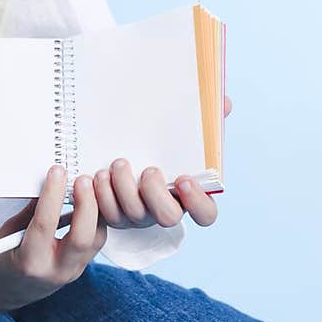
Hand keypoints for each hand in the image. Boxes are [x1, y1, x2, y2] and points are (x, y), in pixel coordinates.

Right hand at [0, 164, 106, 313]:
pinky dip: (97, 220)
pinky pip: (96, 242)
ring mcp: (71, 272)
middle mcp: (54, 270)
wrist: (3, 291)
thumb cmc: (0, 259)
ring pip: (96, 239)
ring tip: (89, 186)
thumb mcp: (9, 233)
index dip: (52, 195)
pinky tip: (91, 202)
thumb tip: (50, 184)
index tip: (57, 172)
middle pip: (83, 237)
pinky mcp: (80, 268)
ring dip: (96, 210)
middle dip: (87, 204)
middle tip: (82, 179)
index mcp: (29, 262)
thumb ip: (31, 211)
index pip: (45, 224)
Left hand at [94, 94, 232, 232]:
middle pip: (167, 218)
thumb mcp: (185, 132)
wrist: (128, 149)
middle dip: (155, 195)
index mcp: (189, 194)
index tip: (184, 179)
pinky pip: (105, 214)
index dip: (197, 203)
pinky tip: (96, 175)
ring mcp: (138, 214)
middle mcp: (164, 209)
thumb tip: (225, 102)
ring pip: (132, 216)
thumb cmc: (164, 145)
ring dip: (123, 190)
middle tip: (148, 170)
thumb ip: (207, 121)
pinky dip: (100, 195)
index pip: (206, 213)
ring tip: (118, 164)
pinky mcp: (112, 213)